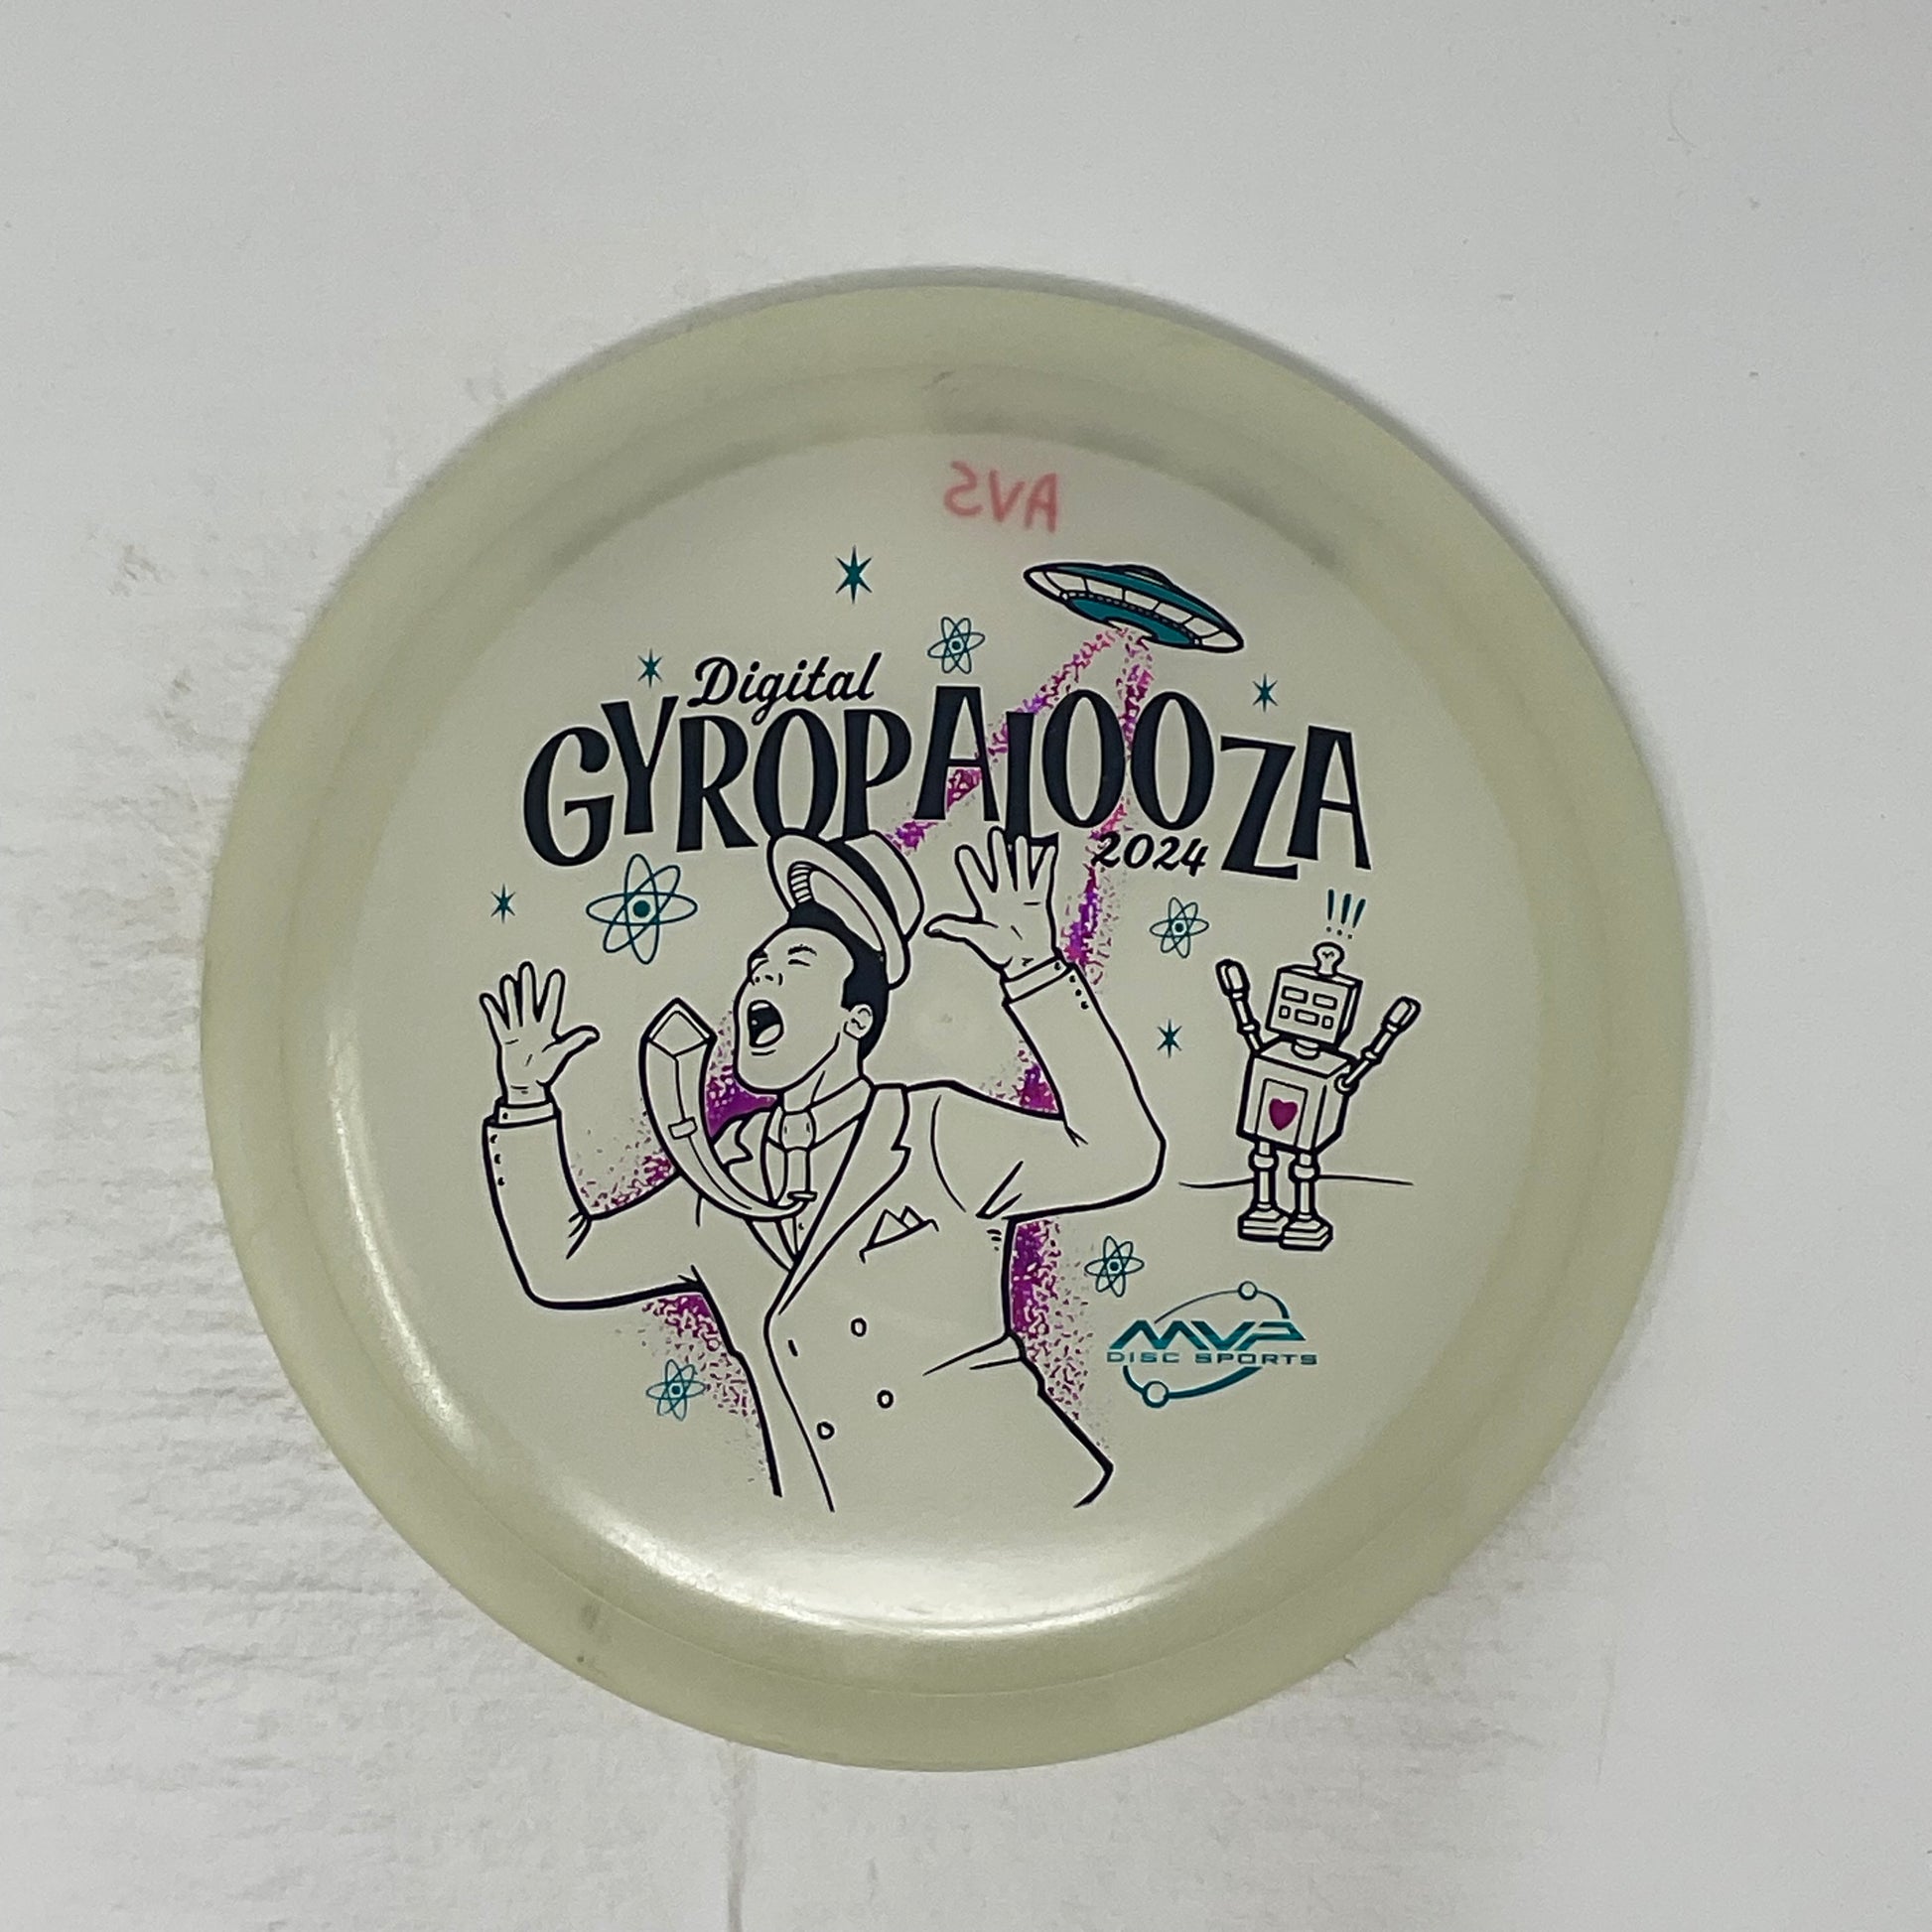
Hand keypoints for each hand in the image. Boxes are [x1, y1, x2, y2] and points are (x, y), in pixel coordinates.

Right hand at [480, 962, 599, 1105]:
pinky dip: (493, 1011)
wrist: (527, 1087)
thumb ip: (575, 1041)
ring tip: (509, 979)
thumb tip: (594, 1033)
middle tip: (527, 967)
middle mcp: (532, 1028)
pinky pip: (498, 1023)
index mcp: (546, 1030)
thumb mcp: (561, 1053)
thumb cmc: (544, 1072)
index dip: (553, 991)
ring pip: (514, 1009)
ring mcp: (518, 1033)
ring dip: (511, 995)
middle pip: (529, 1002)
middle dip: (529, 985)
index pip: (550, 1006)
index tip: (556, 974)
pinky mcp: (506, 1040)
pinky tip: (488, 999)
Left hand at [924, 830, 1060, 978]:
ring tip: (1019, 839)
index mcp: (989, 905)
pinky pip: (1043, 879)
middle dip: (997, 851)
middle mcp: (1005, 898)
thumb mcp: (975, 935)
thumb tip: (931, 927)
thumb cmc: (1002, 952)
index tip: (963, 851)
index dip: (970, 866)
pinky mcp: (1038, 901)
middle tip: (994, 833)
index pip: (977, 880)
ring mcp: (1022, 898)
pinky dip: (1046, 865)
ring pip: (1021, 871)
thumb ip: (954, 928)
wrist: (1027, 962)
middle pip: (1001, 869)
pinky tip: (1047, 852)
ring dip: (1020, 855)